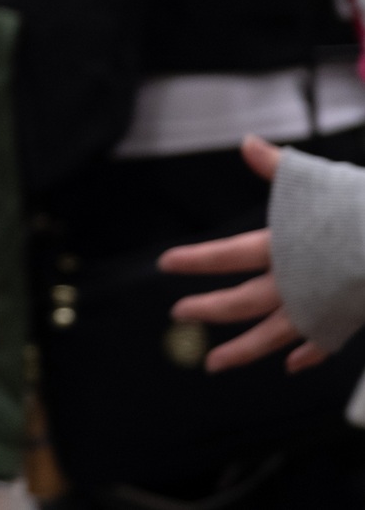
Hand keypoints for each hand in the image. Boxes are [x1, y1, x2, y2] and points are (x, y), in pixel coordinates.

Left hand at [157, 136, 327, 372]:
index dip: (197, 259)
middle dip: (210, 308)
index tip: (165, 264)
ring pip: (274, 333)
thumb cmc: (363, 213)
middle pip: (245, 300)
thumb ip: (280, 168)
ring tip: (213, 363)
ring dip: (244, 349)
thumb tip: (247, 144)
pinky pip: (323, 341)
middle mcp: (298, 282)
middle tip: (178, 314)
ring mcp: (323, 305)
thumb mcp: (321, 186)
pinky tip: (290, 365)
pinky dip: (307, 354)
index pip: (231, 254)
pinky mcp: (347, 317)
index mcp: (286, 248)